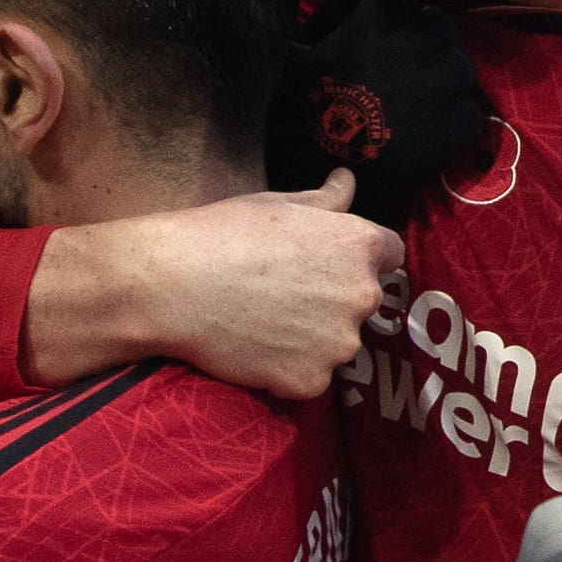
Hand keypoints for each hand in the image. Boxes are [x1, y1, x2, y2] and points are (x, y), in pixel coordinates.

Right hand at [98, 173, 404, 397]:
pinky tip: (256, 349)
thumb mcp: (278, 205)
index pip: (390, 254)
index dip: (358, 257)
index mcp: (359, 245)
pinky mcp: (311, 381)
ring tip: (265, 322)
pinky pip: (310, 378)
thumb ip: (325, 200)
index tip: (326, 262)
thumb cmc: (222, 233)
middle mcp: (362, 296)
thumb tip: (347, 180)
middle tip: (284, 294)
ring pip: (337, 343)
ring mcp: (339, 344)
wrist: (172, 285)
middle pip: (364, 302)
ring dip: (314, 338)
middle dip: (335, 299)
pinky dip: (290, 370)